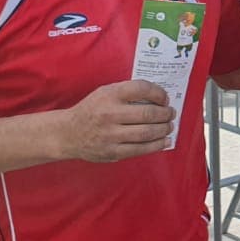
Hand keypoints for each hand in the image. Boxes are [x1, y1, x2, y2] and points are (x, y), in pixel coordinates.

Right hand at [57, 80, 175, 162]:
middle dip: (165, 114)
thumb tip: (158, 96)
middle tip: (171, 113)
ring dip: (164, 129)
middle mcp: (109, 114)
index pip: (141, 89)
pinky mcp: (112, 152)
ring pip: (147, 133)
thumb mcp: (105, 93)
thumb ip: (127, 92)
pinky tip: (165, 141)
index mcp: (109, 95)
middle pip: (148, 113)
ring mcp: (111, 135)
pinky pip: (140, 149)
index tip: (165, 98)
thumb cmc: (92, 110)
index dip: (159, 93)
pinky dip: (157, 145)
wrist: (68, 133)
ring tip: (169, 126)